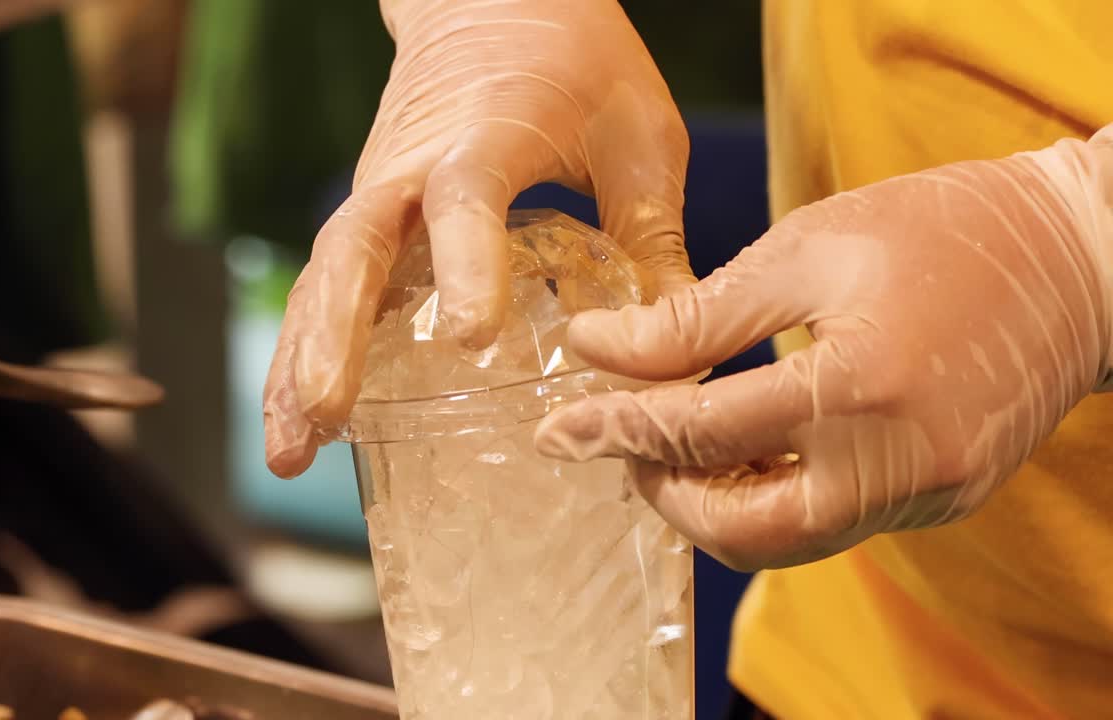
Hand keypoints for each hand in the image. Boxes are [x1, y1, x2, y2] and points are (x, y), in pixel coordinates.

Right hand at [265, 0, 691, 476]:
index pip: (464, 195)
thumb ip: (654, 239)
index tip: (473, 336)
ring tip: (289, 451)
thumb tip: (679, 361)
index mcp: (488, 130)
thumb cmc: (577, 61)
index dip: (466, 262)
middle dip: (335, 333)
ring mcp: (380, 188)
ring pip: (325, 275)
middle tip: (327, 411)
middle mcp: (411, 163)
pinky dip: (307, 351)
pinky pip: (328, 285)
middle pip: (355, 245)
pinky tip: (302, 425)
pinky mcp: (372, 212)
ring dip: (298, 360)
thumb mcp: (639, 136)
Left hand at [535, 126, 1112, 570]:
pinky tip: (745, 448)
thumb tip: (595, 348)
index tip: (557, 430)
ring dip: (713, 505)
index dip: (615, 429)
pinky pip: (832, 523)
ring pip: (784, 542)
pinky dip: (773, 497)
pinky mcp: (943, 499)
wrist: (1080, 258)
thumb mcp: (806, 251)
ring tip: (676, 441)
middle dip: (661, 493)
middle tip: (623, 438)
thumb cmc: (941, 231)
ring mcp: (927, 494)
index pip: (697, 435)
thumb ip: (695, 316)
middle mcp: (896, 466)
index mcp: (857, 389)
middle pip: (738, 529)